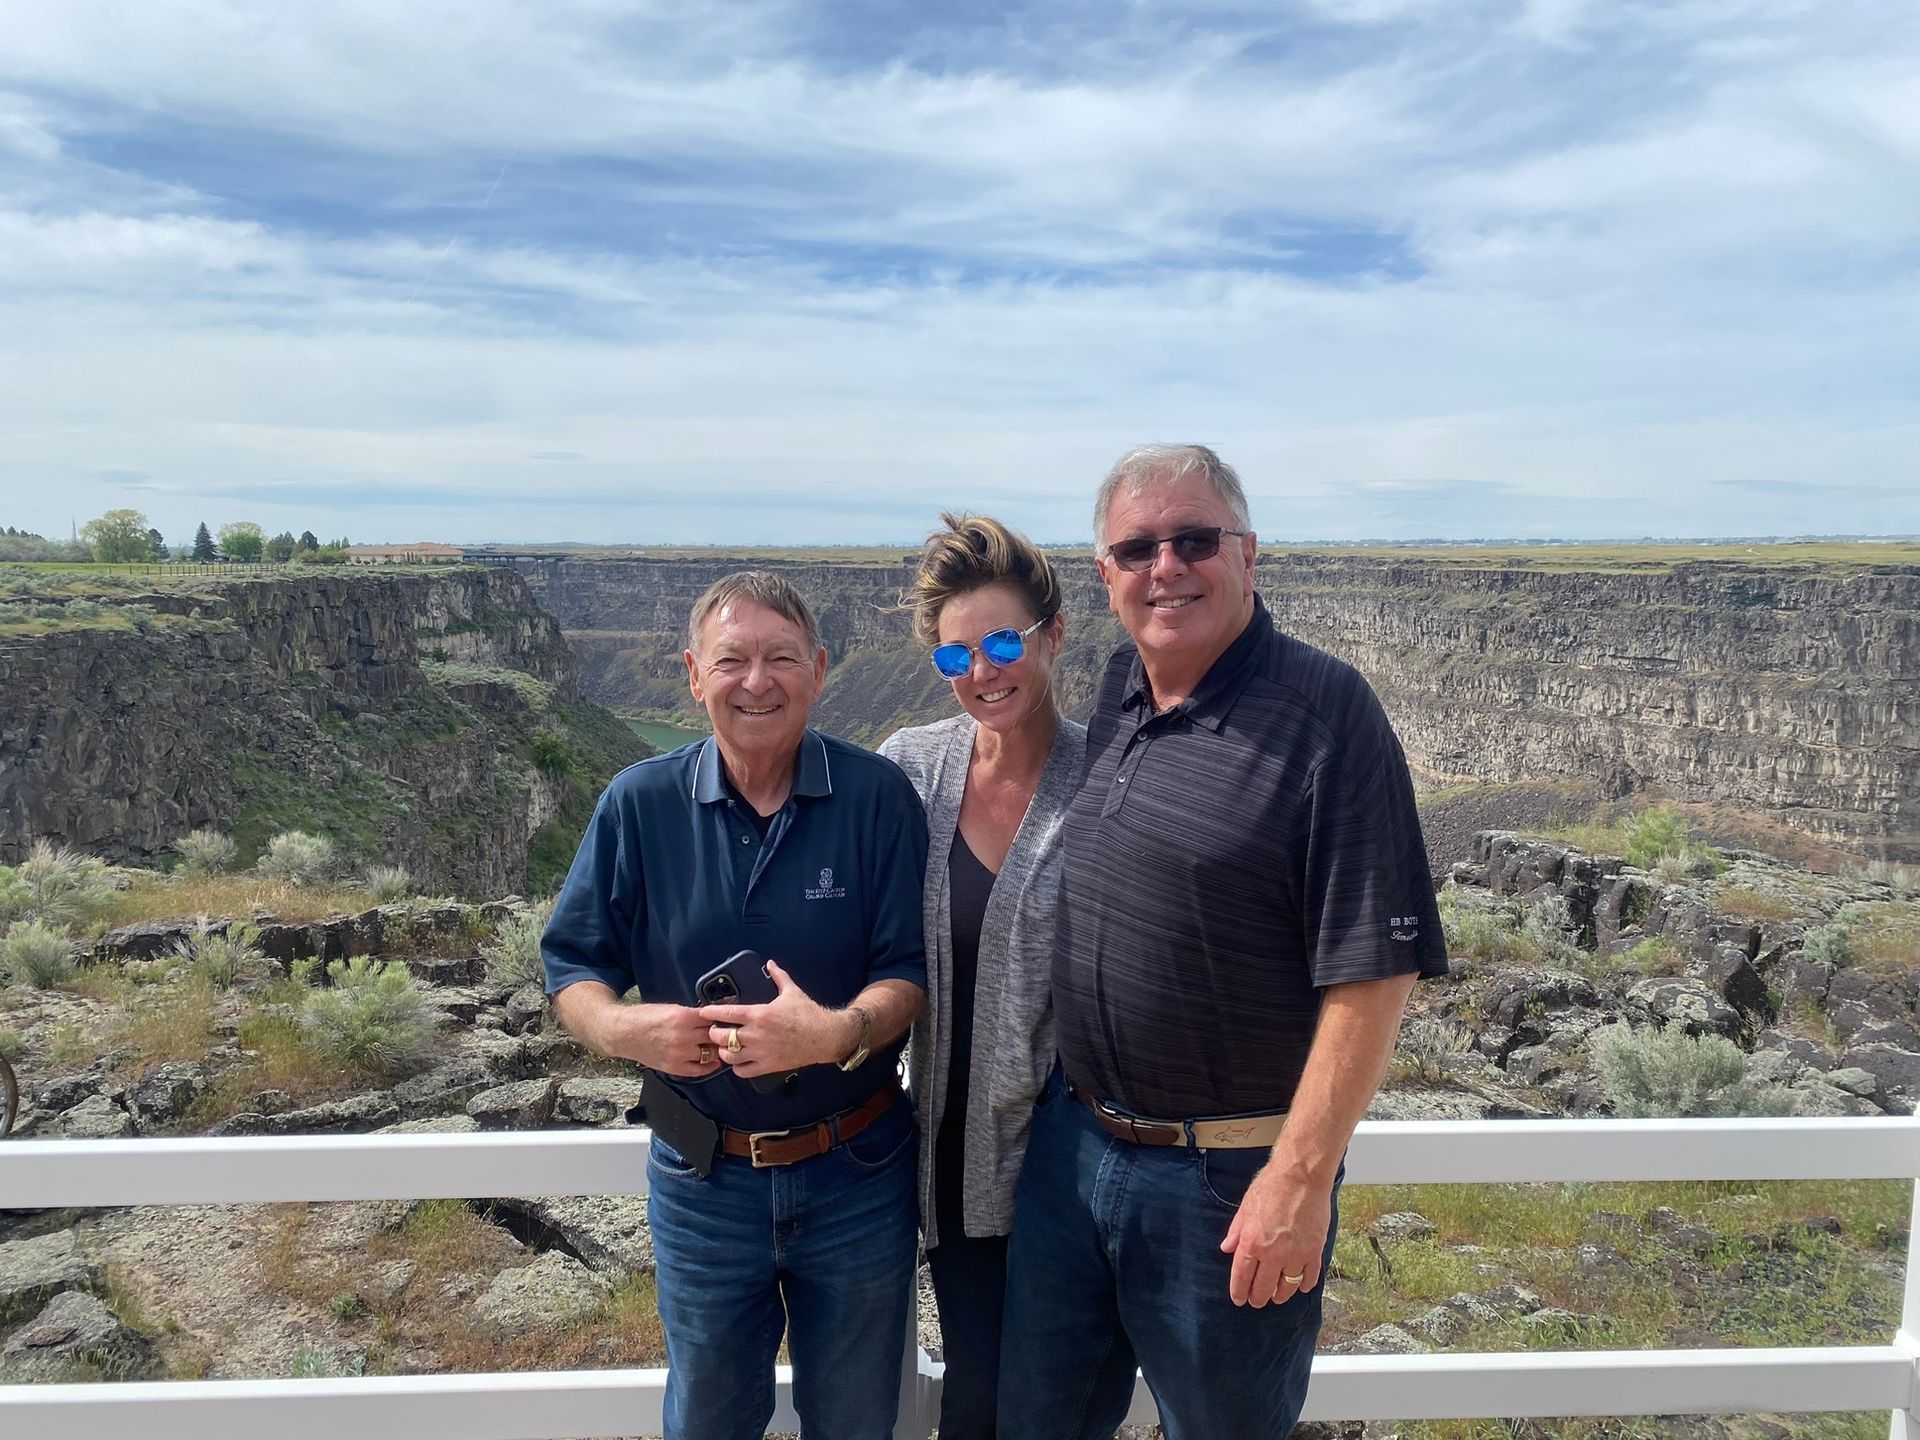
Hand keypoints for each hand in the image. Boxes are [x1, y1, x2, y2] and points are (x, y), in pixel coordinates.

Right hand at [604, 1002, 724, 1079]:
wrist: (624, 1033)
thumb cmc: (645, 1017)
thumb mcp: (671, 1008)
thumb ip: (692, 1014)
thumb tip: (712, 1015)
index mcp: (684, 1017)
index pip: (714, 1019)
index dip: (721, 1020)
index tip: (727, 1021)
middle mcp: (683, 1037)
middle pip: (714, 1037)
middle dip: (721, 1035)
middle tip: (726, 1034)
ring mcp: (679, 1054)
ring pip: (710, 1054)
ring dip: (716, 1050)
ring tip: (719, 1047)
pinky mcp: (674, 1067)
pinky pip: (699, 1070)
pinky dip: (709, 1067)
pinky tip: (713, 1062)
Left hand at [698, 959, 853, 1076]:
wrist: (824, 1036)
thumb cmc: (808, 1014)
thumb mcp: (792, 991)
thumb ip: (778, 977)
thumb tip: (770, 963)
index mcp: (760, 1014)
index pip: (727, 1013)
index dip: (711, 1012)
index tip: (703, 1012)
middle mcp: (756, 1034)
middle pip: (722, 1037)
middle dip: (714, 1033)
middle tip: (715, 1030)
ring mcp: (761, 1052)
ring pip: (729, 1056)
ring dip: (724, 1051)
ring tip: (724, 1046)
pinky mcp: (767, 1066)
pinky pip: (743, 1071)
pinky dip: (736, 1067)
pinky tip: (738, 1061)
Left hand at [1219, 1163, 1330, 1308]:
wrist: (1302, 1176)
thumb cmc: (1272, 1186)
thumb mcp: (1246, 1207)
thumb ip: (1236, 1231)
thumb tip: (1227, 1249)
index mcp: (1252, 1242)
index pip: (1242, 1276)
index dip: (1239, 1291)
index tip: (1239, 1300)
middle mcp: (1273, 1254)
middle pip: (1263, 1287)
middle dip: (1258, 1298)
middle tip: (1256, 1302)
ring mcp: (1296, 1255)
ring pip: (1286, 1287)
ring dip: (1280, 1295)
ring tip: (1276, 1296)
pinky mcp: (1314, 1251)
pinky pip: (1309, 1277)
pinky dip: (1304, 1285)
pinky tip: (1300, 1286)